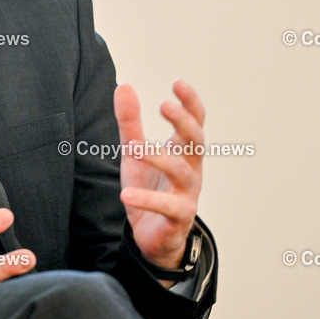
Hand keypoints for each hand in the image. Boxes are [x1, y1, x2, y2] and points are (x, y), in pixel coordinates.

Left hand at [114, 80, 204, 279]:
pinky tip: (126, 195)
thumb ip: (129, 122)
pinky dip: (147, 200)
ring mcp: (187, 194)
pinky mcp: (178, 218)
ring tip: (136, 148)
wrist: (152, 235)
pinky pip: (167, 207)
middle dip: (184, 122)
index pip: (195, 123)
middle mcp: (191, 170)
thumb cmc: (149, 187)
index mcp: (183, 152)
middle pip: (196, 142)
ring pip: (182, 172)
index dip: (190, 103)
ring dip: (160, 158)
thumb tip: (123, 85)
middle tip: (164, 105)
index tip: (178, 82)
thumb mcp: (133, 152)